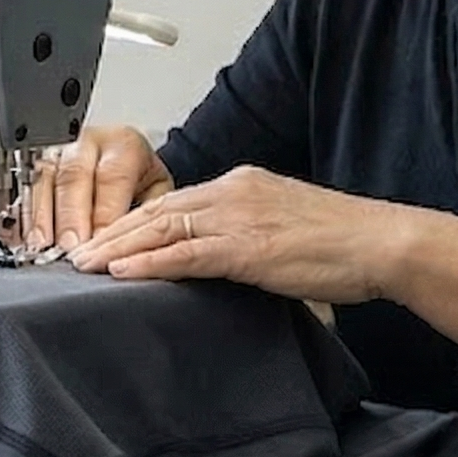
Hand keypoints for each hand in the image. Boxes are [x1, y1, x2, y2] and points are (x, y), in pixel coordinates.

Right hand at [24, 126, 172, 254]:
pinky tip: (26, 237)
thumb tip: (130, 244)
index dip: (103, 213)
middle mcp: (86, 143)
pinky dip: (24, 216)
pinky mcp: (33, 163)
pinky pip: (23, 188)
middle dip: (69, 218)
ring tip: (42, 247)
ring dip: (41, 218)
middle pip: (72, 176)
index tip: (98, 244)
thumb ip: (145, 215)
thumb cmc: (138, 178)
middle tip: (70, 250)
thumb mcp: (157, 192)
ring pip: (43, 179)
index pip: (111, 177)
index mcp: (122, 145)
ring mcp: (56, 151)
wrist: (122, 160)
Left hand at [65, 165, 402, 305]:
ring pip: (163, 228)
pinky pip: (188, 253)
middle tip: (76, 255)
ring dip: (119, 249)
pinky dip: (151, 263)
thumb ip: (245, 235)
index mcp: (241, 184)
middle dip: (112, 234)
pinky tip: (123, 273)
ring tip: (86, 266)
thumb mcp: (282, 229)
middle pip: (156, 210)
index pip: (171, 201)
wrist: (380, 242)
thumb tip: (216, 257)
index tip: (103, 239)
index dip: (131, 221)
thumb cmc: (341, 242)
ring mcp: (240, 217)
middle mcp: (234, 192)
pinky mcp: (249, 247)